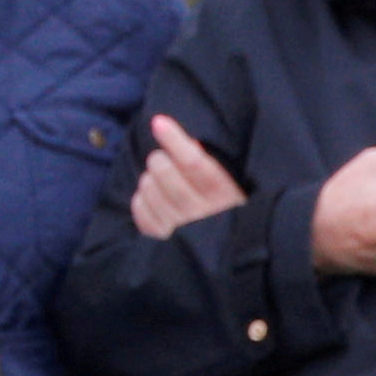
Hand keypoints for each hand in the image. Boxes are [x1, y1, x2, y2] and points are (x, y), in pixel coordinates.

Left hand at [131, 116, 246, 240]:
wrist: (230, 253)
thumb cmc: (229, 210)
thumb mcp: (234, 187)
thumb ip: (213, 167)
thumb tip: (188, 143)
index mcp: (225, 196)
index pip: (195, 164)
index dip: (174, 140)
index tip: (158, 122)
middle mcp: (203, 216)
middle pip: (168, 177)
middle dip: (159, 160)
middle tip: (160, 159)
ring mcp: (182, 233)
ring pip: (151, 193)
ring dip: (149, 179)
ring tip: (156, 178)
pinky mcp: (164, 244)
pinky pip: (142, 214)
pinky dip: (141, 201)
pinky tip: (150, 197)